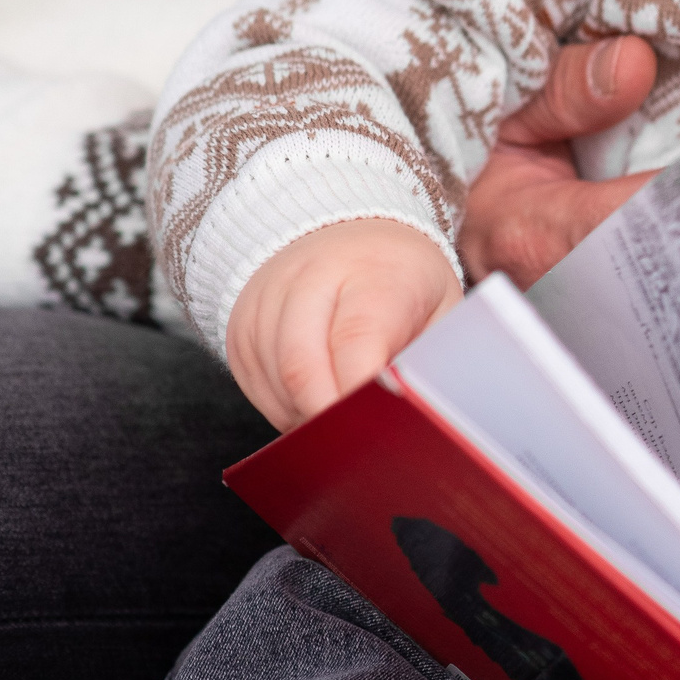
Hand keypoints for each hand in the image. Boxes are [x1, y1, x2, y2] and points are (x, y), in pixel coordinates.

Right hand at [225, 218, 458, 430]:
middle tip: (355, 446)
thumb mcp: (439, 306)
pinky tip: (314, 399)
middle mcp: (311, 278)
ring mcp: (267, 300)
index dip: (359, 392)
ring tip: (343, 417)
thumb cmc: (401, 281)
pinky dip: (286, 407)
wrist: (344, 233)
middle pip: (303, 366)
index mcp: (374, 272)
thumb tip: (418, 413)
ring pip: (277, 383)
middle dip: (328, 418)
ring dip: (308, 415)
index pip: (357, 338)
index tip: (374, 427)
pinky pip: (255, 387)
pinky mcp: (240, 325)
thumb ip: (428, 358)